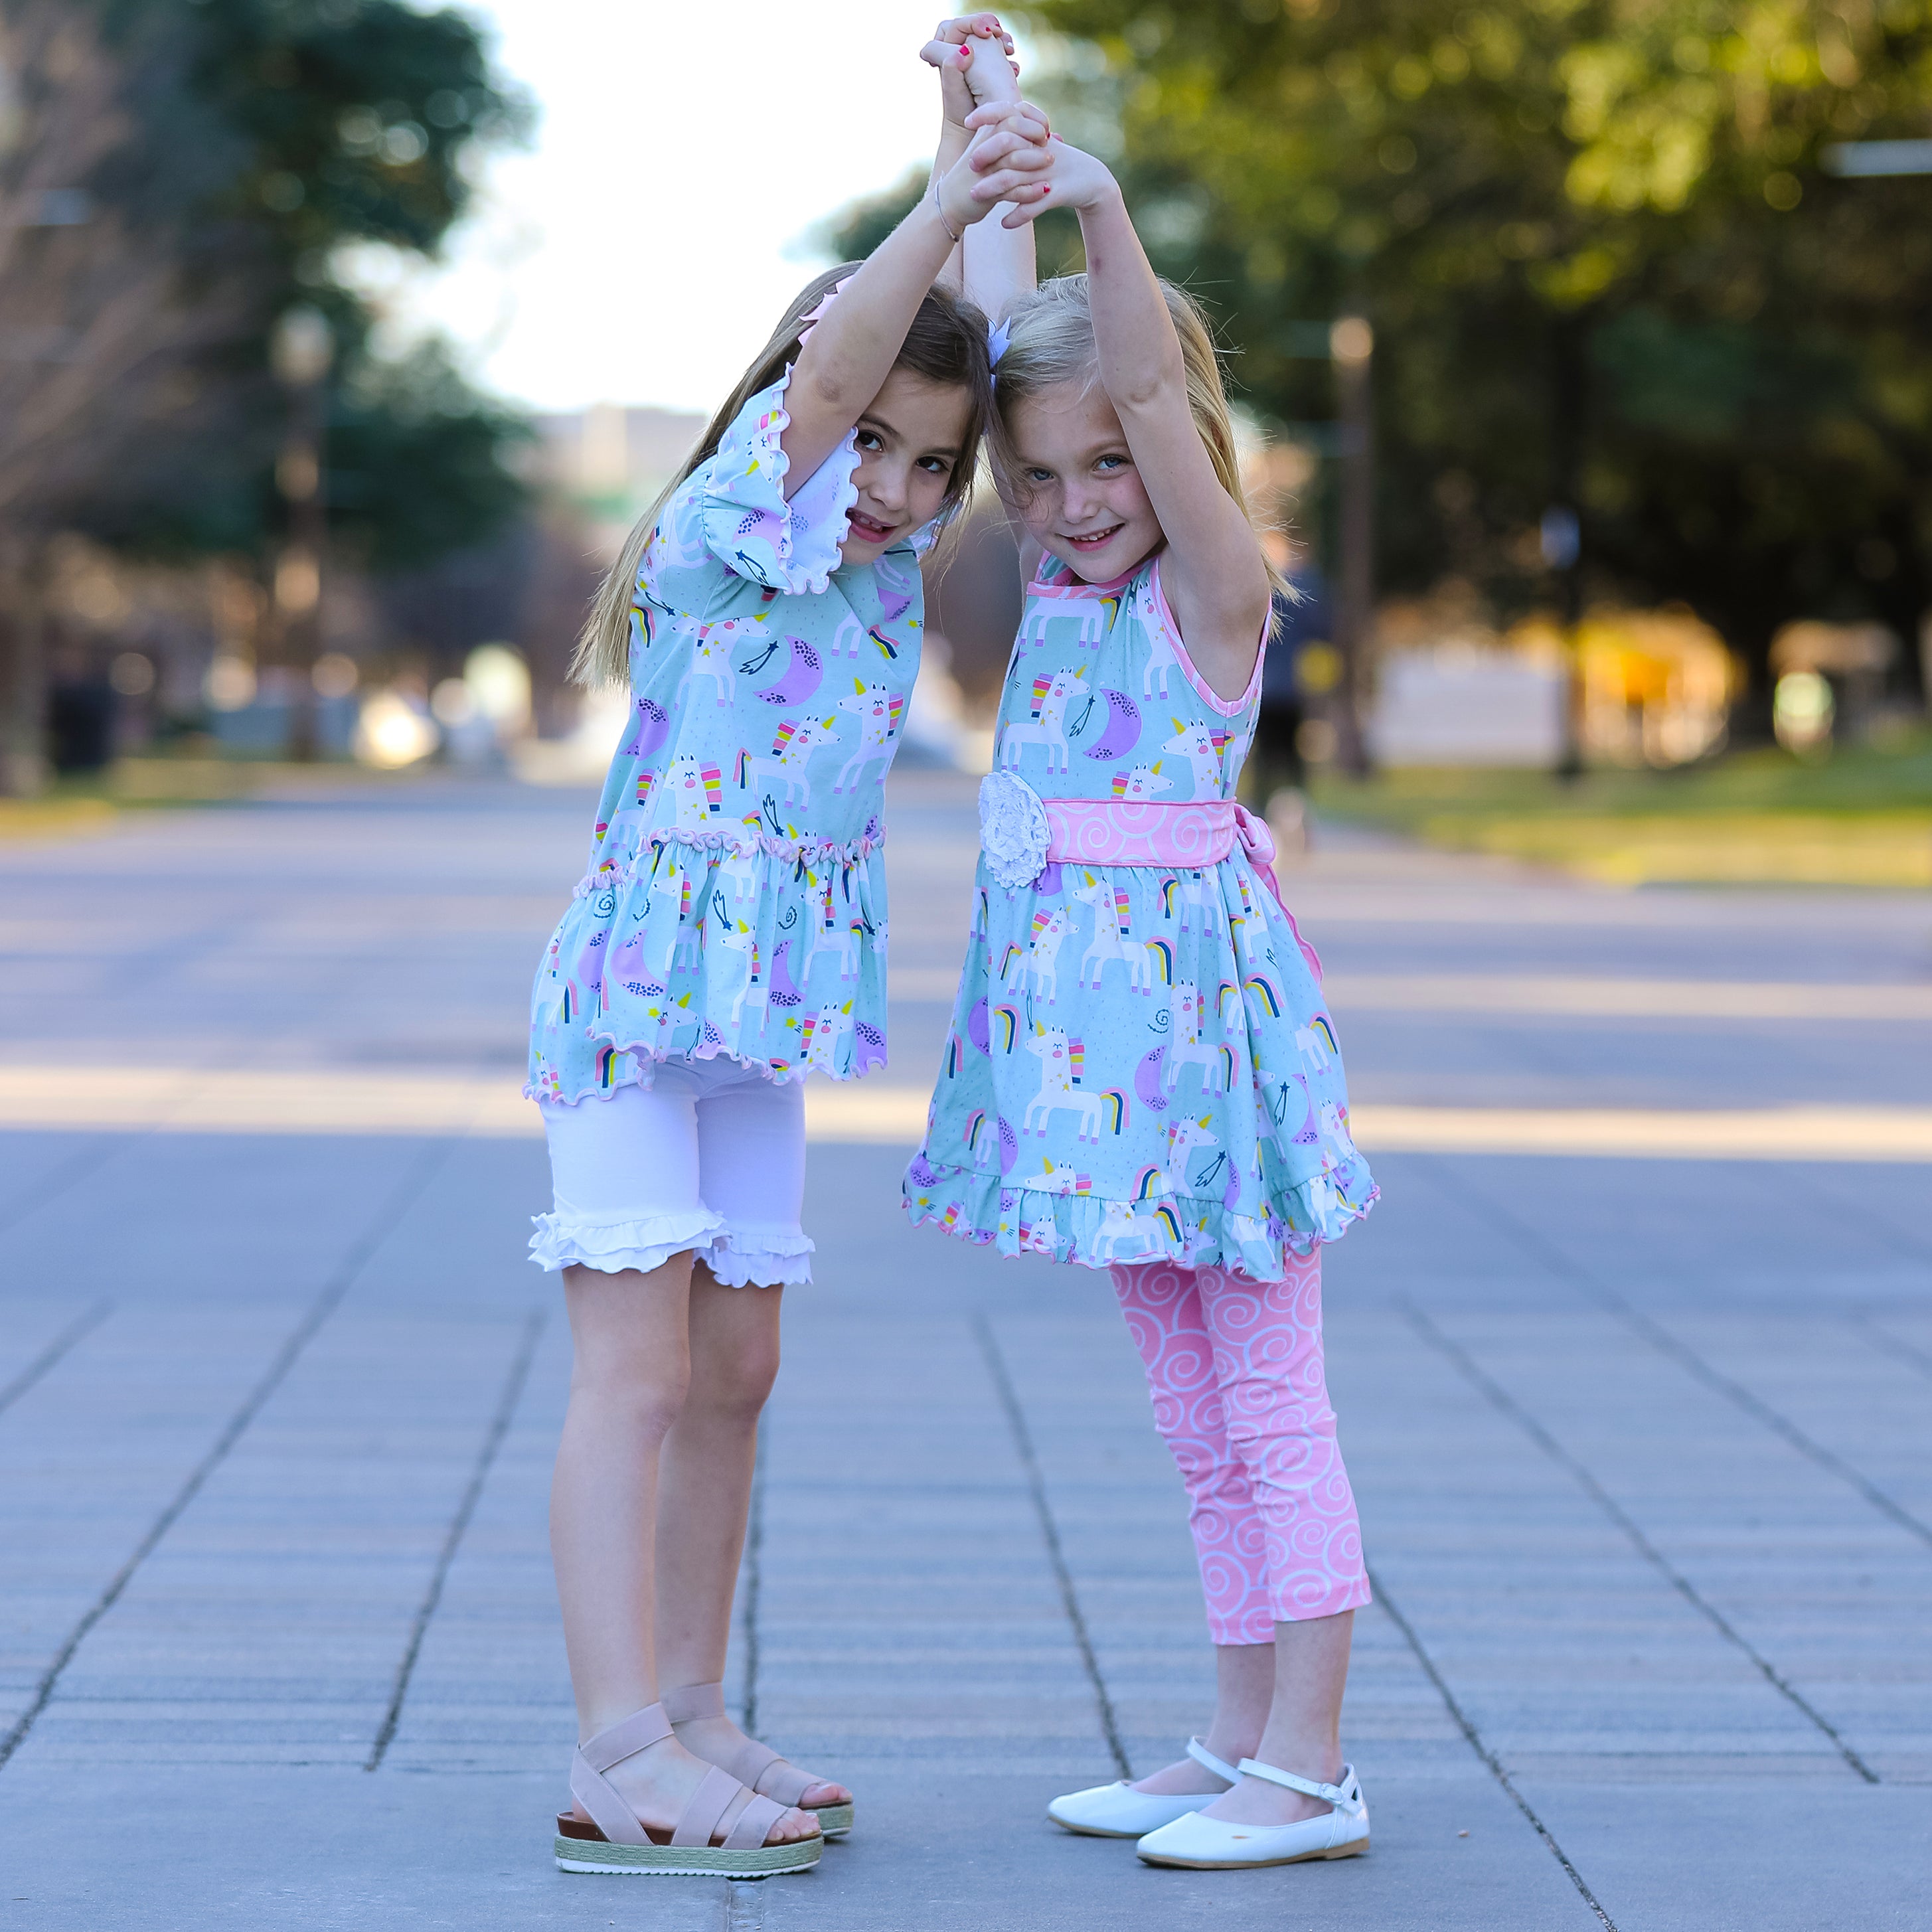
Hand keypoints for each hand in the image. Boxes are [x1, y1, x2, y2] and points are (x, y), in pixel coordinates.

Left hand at [921, 14, 1019, 125]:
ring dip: (997, 36)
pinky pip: (995, 47)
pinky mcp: (986, 63)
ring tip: (1008, 47)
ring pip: (984, 35)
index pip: (956, 25)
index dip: (971, 23)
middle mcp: (955, 49)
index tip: (986, 33)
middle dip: (985, 25)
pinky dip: (1004, 48)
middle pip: (970, 26)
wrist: (972, 126)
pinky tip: (1010, 56)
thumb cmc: (959, 107)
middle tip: (998, 33)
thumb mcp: (952, 86)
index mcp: (942, 49)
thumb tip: (966, 49)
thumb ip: (951, 64)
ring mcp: (971, 56)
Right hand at [937, 102, 1051, 231]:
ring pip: (1013, 157)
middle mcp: (984, 147)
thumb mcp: (997, 153)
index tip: (1044, 130)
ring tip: (1050, 162)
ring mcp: (984, 169)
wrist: (951, 203)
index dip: (1033, 118)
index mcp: (986, 133)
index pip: (1012, 113)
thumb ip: (1024, 142)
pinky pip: (1011, 188)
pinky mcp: (986, 192)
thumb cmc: (980, 176)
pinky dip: (1030, 190)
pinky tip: (1045, 190)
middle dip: (1034, 133)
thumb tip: (1057, 136)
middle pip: (1012, 128)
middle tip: (1046, 143)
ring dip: (1035, 159)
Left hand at [967, 129, 1117, 226]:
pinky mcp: (1059, 193)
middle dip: (988, 152)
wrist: (1093, 182)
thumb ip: (1016, 141)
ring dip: (993, 187)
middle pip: (1010, 145)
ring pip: (1016, 177)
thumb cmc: (1060, 165)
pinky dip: (1019, 216)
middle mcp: (1041, 151)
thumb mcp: (1038, 151)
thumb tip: (987, 136)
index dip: (989, 114)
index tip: (968, 121)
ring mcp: (1049, 173)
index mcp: (1036, 136)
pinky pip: (1036, 206)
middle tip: (970, 164)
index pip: (1010, 115)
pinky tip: (1004, 224)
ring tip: (974, 196)